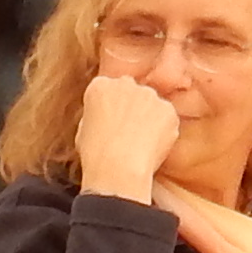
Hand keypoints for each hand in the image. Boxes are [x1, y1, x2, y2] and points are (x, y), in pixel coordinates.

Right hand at [79, 72, 180, 205]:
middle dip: (131, 108)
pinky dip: (163, 132)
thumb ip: (98, 116)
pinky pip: (167, 120)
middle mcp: (125, 84)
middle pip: (131, 92)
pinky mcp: (168, 110)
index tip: (110, 124)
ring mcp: (149, 95)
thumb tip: (109, 119)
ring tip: (140, 146)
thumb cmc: (95, 156)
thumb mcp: (83, 131)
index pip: (107, 89)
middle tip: (128, 134)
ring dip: (148, 119)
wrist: (117, 169)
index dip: (110, 109)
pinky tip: (152, 149)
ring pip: (151, 105)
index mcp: (99, 86)